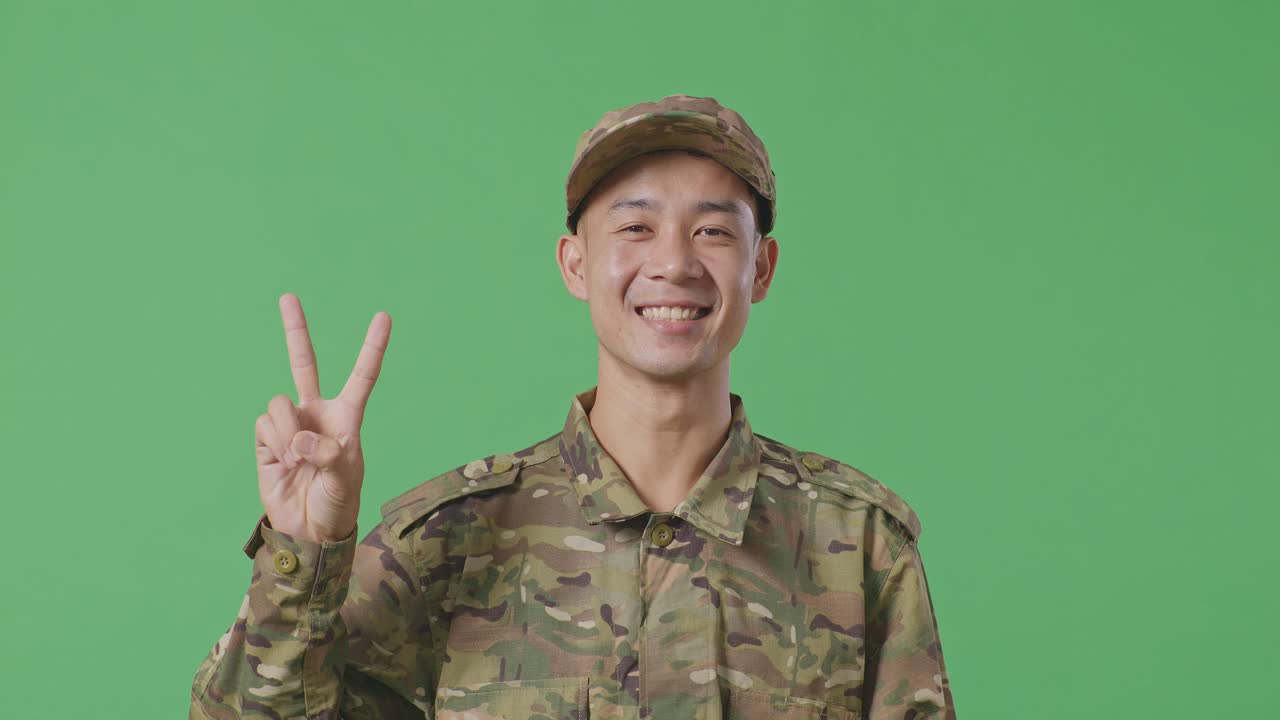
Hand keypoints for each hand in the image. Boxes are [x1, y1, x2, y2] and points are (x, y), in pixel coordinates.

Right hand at [253, 293, 390, 542]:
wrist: (308, 529)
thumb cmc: (337, 502)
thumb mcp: (345, 479)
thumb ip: (328, 455)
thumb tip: (299, 438)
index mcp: (347, 416)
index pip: (362, 375)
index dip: (373, 346)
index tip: (384, 315)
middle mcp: (316, 412)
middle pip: (303, 362)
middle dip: (295, 329)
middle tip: (287, 296)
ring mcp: (289, 423)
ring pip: (280, 403)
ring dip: (288, 432)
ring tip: (298, 459)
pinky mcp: (265, 438)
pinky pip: (264, 424)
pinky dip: (274, 442)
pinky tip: (283, 462)